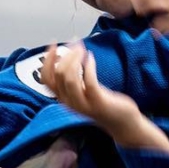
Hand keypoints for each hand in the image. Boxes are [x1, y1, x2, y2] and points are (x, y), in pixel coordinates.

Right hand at [44, 42, 168, 152]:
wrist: (122, 123)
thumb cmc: (102, 103)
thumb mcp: (83, 91)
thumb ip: (73, 78)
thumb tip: (69, 54)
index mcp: (63, 98)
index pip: (46, 78)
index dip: (47, 60)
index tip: (53, 44)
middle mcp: (69, 102)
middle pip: (58, 75)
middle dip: (66, 55)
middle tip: (75, 44)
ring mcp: (83, 104)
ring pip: (69, 79)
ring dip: (75, 59)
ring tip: (82, 49)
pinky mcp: (98, 102)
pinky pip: (89, 81)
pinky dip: (89, 66)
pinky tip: (91, 57)